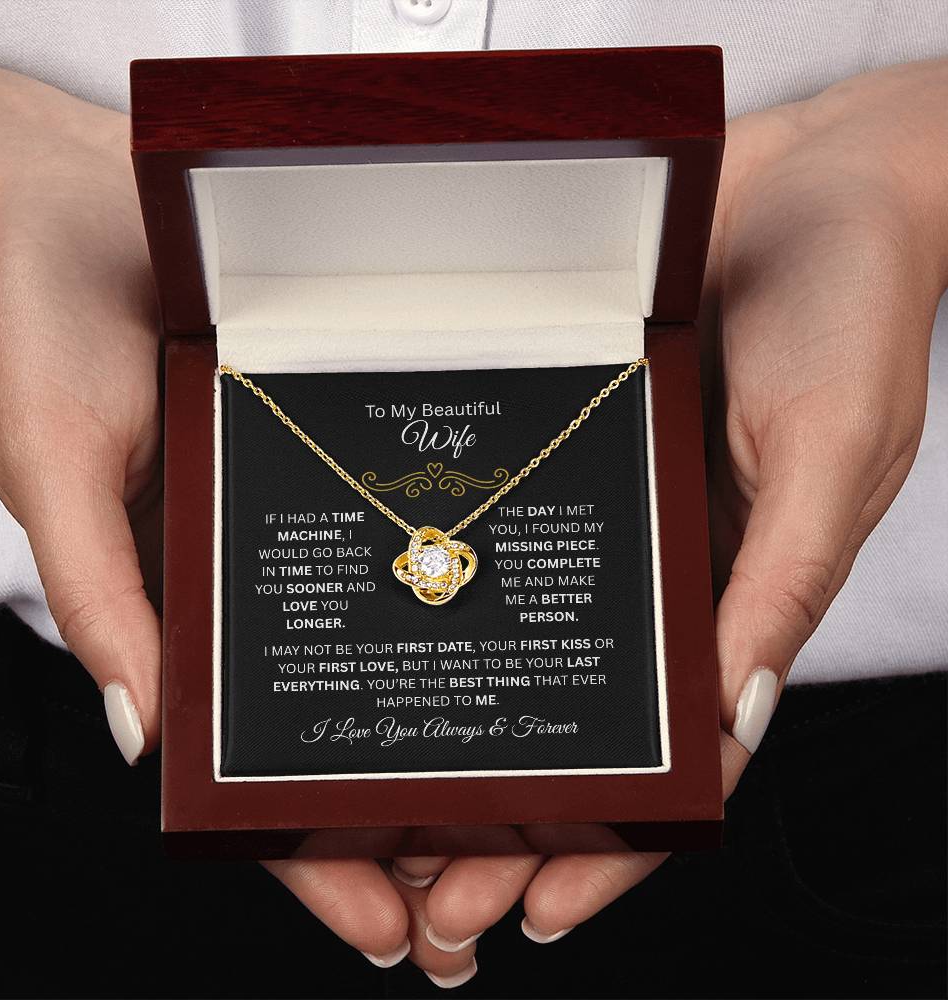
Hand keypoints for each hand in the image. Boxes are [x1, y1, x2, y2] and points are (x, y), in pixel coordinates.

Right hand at [0, 55, 480, 986]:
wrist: (87, 206)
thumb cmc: (48, 332)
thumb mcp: (58, 468)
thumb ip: (103, 596)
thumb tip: (142, 737)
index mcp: (180, 607)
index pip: (246, 764)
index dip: (306, 852)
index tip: (384, 928)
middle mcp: (256, 580)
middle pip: (336, 731)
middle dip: (397, 829)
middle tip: (476, 915)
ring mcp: (312, 524)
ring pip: (388, 658)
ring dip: (442, 742)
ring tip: (524, 823)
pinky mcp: (352, 460)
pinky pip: (414, 552)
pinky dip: (455, 614)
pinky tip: (512, 663)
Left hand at [370, 59, 947, 970]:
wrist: (807, 180)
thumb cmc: (852, 306)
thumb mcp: (829, 449)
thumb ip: (781, 580)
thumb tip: (738, 717)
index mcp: (740, 591)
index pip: (680, 755)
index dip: (616, 841)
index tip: (536, 911)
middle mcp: (665, 567)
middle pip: (583, 723)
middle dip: (515, 820)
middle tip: (433, 908)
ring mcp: (608, 512)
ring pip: (530, 653)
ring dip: (470, 737)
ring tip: (390, 826)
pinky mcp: (566, 449)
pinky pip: (502, 547)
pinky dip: (456, 609)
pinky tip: (399, 658)